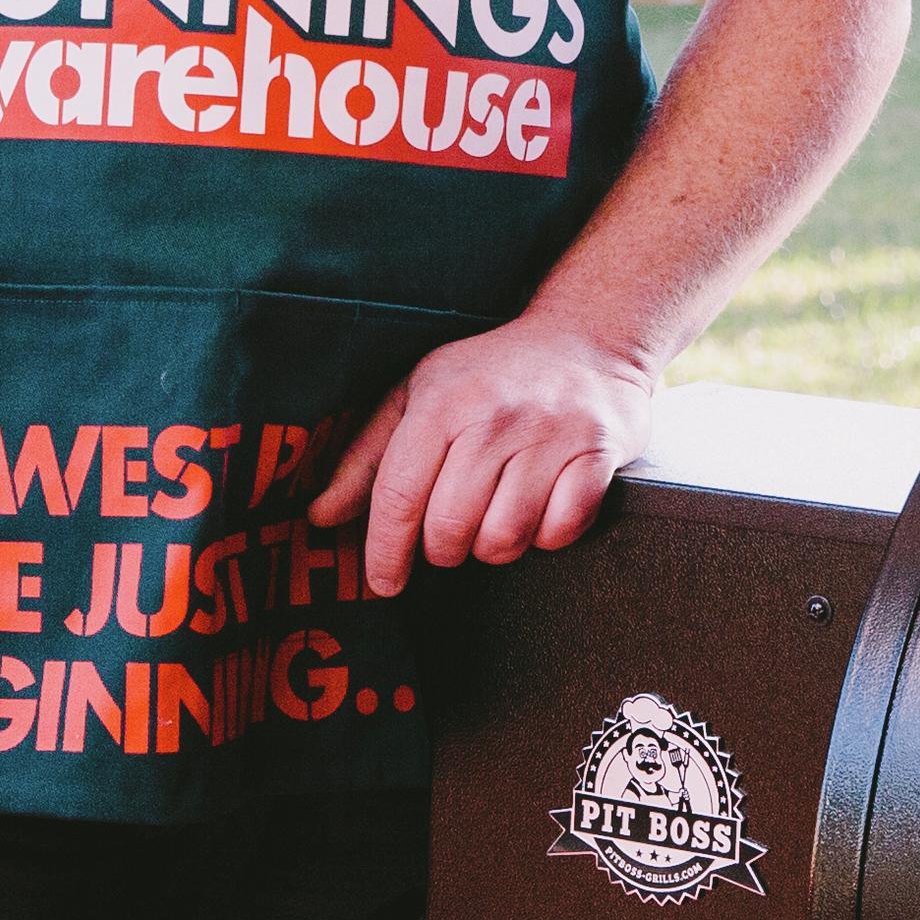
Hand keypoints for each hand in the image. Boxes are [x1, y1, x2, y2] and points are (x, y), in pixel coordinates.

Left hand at [307, 319, 657, 597]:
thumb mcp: (419, 396)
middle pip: (450, 528)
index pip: (398, 496)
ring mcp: (551, 434)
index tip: (384, 582)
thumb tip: (320, 518)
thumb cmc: (491, 375)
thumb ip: (368, 458)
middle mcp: (495, 417)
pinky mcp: (598, 452)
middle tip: (452, 535)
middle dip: (444, 549)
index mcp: (442, 402)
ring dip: (495, 545)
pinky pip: (562, 529)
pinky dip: (548, 536)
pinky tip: (541, 511)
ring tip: (497, 518)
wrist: (588, 337)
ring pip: (505, 538)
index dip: (385, 552)